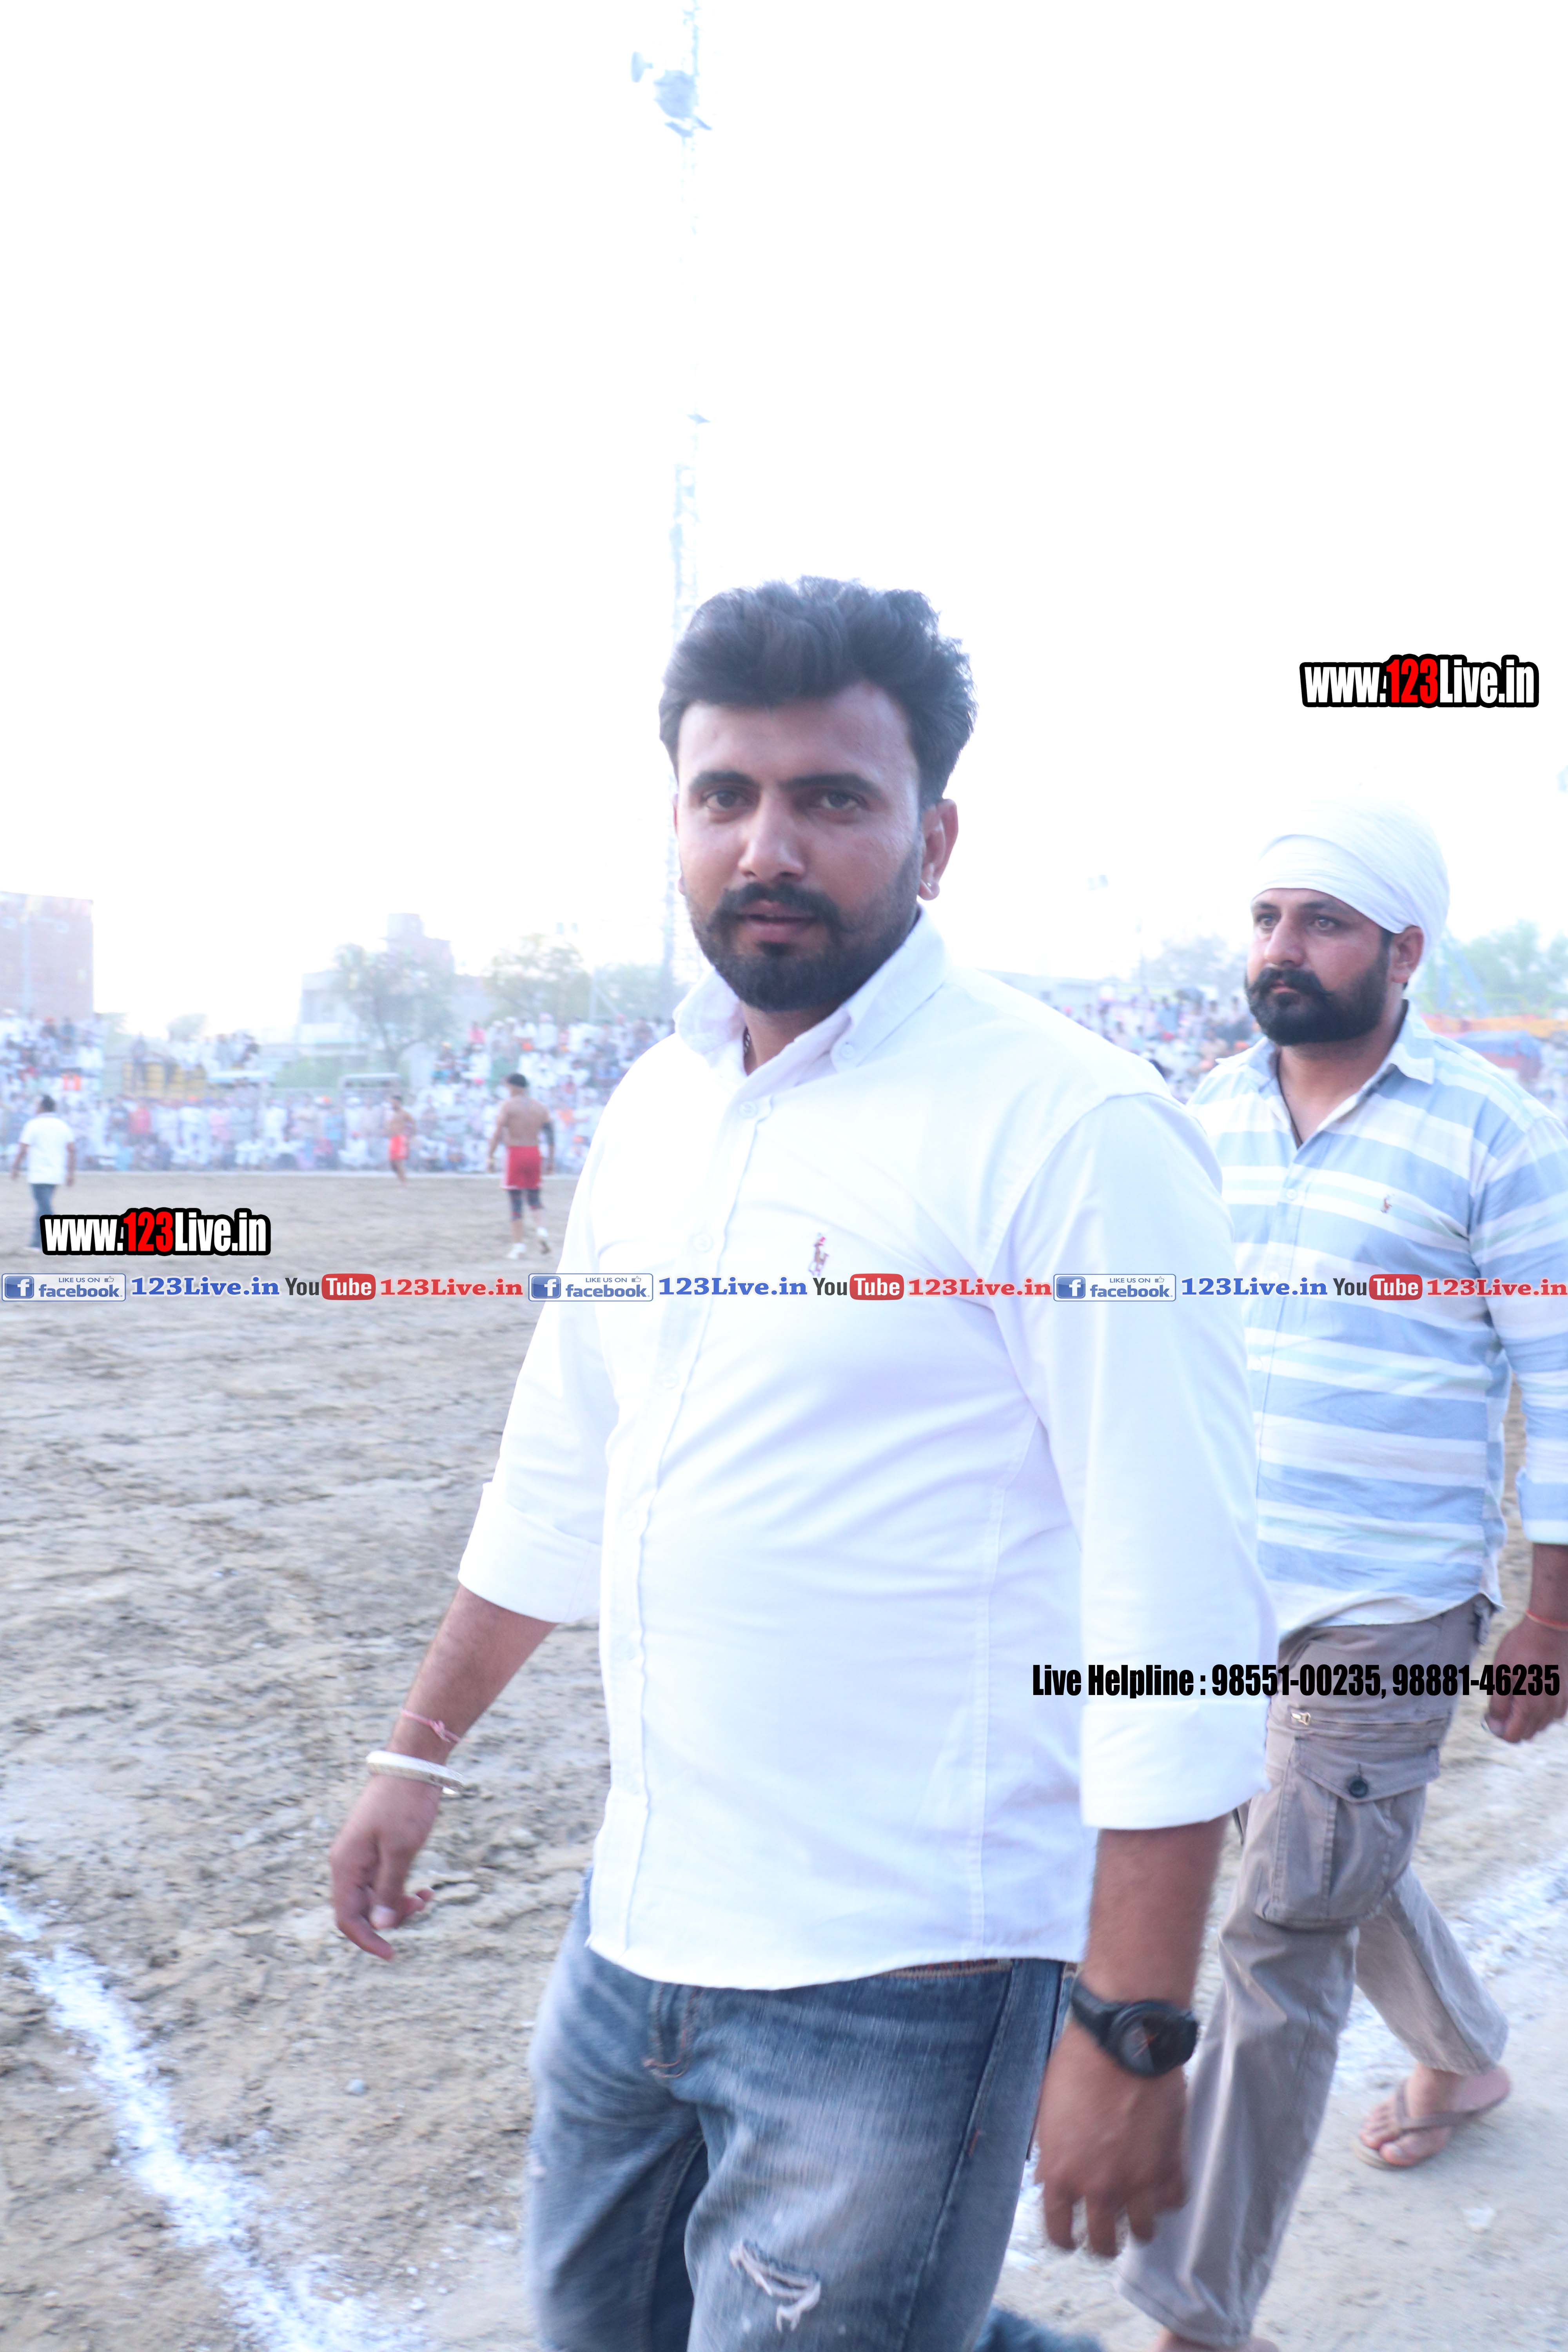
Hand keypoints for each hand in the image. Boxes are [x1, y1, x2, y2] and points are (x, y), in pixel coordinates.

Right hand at [329, 1774, 441, 1958]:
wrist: (413, 1764)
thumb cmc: (406, 1805)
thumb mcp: (401, 1850)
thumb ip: (388, 1890)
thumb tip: (379, 1927)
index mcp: (346, 1865)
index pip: (346, 1917)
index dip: (366, 1939)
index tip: (391, 1953)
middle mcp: (348, 1862)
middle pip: (361, 1909)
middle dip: (390, 1918)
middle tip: (422, 1907)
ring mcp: (362, 1855)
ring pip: (375, 1896)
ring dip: (400, 1904)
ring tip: (428, 1896)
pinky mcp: (377, 1848)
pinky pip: (384, 1880)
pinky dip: (402, 1888)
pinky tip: (425, 1889)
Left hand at [1035, 2022, 1187, 2256]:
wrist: (1123, 2039)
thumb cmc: (1078, 2065)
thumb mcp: (1047, 2112)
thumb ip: (1050, 2154)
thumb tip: (1048, 2180)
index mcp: (1062, 2174)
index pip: (1059, 2233)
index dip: (1064, 2239)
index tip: (1070, 2236)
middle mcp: (1099, 2187)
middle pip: (1102, 2244)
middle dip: (1102, 2242)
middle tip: (1106, 2230)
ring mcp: (1139, 2180)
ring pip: (1143, 2233)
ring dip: (1137, 2224)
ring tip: (1136, 2208)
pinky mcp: (1171, 2164)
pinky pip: (1173, 2202)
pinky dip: (1167, 2197)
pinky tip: (1160, 2183)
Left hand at [1485, 1616, 1567, 1744]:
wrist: (1549, 1630)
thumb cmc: (1521, 1650)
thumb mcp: (1500, 1675)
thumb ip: (1497, 1705)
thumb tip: (1495, 1726)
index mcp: (1531, 1708)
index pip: (1513, 1737)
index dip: (1498, 1729)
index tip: (1490, 1713)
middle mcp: (1550, 1712)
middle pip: (1527, 1733)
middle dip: (1511, 1723)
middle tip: (1501, 1701)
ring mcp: (1561, 1704)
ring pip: (1540, 1724)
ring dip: (1526, 1716)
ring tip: (1516, 1691)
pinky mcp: (1567, 1695)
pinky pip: (1552, 1712)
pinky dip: (1540, 1708)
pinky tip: (1532, 1688)